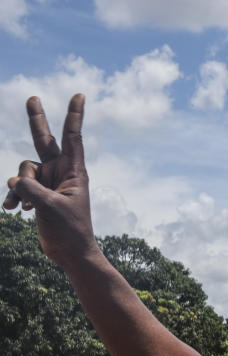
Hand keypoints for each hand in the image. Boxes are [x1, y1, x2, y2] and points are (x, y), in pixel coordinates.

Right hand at [3, 95, 98, 266]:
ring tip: (24, 205)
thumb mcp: (50, 208)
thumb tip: (14, 180)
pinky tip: (13, 209)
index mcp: (74, 172)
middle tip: (32, 97)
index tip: (79, 95)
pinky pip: (17, 184)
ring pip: (23, 169)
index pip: (73, 137)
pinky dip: (13, 194)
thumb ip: (31, 190)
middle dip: (36, 120)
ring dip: (18, 185)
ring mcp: (48, 181)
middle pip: (44, 140)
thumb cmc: (70, 231)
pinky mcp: (37, 193)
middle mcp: (61, 172)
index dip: (74, 115)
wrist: (70, 252)